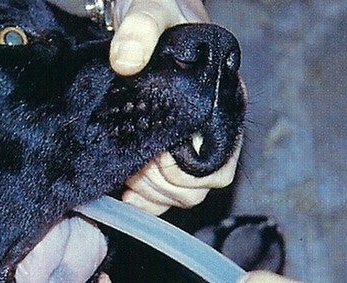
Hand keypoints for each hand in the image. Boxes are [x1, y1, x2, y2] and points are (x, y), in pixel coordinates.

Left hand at [47, 0, 235, 214]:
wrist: (143, 20)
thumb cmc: (157, 12)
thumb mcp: (150, 11)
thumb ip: (141, 28)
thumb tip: (125, 61)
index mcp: (221, 101)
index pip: (221, 162)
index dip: (187, 170)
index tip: (157, 153)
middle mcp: (210, 128)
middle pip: (199, 187)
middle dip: (163, 182)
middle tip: (137, 161)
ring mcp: (188, 144)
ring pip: (181, 195)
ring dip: (151, 190)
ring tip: (130, 168)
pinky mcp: (168, 152)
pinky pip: (164, 194)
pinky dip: (146, 200)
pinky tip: (127, 192)